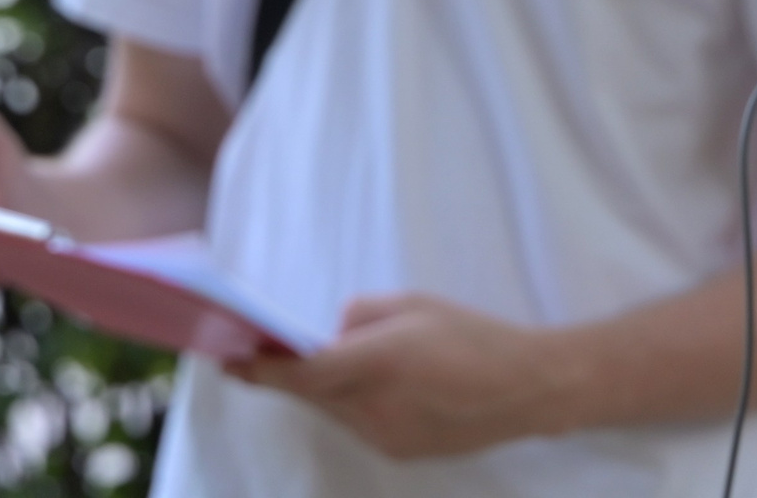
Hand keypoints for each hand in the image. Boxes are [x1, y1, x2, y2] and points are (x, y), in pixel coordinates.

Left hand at [232, 292, 569, 458]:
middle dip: (298, 373)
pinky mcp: (397, 452)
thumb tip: (335, 335)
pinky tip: (398, 388)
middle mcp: (371, 407)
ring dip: (334, 388)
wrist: (526, 388)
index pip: (302, 372)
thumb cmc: (474, 335)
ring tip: (371, 364)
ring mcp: (382, 437)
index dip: (262, 369)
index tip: (231, 360)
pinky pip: (361, 424)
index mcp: (376, 362)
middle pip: (314, 393)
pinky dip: (361, 404)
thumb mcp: (416, 304)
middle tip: (281, 350)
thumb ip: (364, 316)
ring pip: (337, 410)